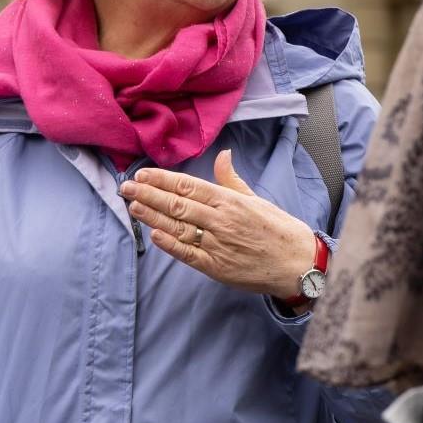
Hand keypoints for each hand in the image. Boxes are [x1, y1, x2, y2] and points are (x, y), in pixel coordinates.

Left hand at [121, 149, 318, 296]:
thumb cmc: (278, 229)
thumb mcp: (256, 199)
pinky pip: (188, 254)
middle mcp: (221, 221)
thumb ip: (232, 180)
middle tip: (126, 187)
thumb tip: (222, 155)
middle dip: (149, 195)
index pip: (189, 186)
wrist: (297, 263)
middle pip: (177, 204)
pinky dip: (170, 244)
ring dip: (152, 216)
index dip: (163, 180)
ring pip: (178, 227)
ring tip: (133, 206)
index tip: (143, 174)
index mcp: (230, 201)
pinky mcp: (216, 267)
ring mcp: (218, 245)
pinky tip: (154, 234)